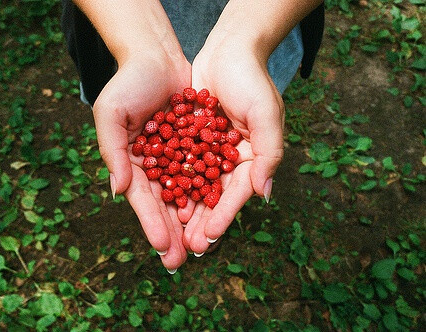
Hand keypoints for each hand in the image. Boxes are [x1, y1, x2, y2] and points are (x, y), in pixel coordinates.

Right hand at [93, 51, 191, 270]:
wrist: (157, 56)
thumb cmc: (129, 83)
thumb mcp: (111, 112)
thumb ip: (112, 151)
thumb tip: (118, 191)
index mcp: (131, 163)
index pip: (142, 199)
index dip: (151, 223)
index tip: (162, 248)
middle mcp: (153, 165)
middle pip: (164, 204)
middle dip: (172, 233)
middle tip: (180, 262)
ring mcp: (175, 158)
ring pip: (187, 195)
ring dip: (194, 221)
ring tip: (202, 247)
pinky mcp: (196, 146)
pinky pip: (205, 172)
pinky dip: (210, 192)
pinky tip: (219, 213)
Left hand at [183, 37, 284, 254]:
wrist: (228, 50)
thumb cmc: (252, 80)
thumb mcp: (267, 114)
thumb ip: (269, 154)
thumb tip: (264, 195)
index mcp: (252, 160)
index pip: (235, 195)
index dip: (222, 217)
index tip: (208, 239)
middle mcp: (231, 161)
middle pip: (213, 198)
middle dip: (200, 224)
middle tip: (185, 250)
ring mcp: (209, 151)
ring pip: (193, 187)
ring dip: (183, 212)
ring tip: (170, 236)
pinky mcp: (191, 140)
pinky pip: (179, 166)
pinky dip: (170, 184)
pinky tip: (158, 201)